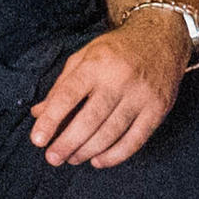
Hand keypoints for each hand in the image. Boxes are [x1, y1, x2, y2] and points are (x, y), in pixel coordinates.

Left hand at [32, 11, 184, 169]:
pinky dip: (115, 155)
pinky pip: (135, 140)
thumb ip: (62, 85)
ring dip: (88, 151)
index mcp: (96, 64)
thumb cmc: (116, 50)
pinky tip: (98, 161)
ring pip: (111, 133)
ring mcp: (141, 95)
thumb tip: (39, 113)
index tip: (37, 139)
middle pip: (90, 119)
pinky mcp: (158, 109)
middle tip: (52, 158)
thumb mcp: (84, 56)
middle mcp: (119, 79)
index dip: (51, 119)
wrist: (161, 38)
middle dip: (68, 143)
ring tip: (72, 159)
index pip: (69, 95)